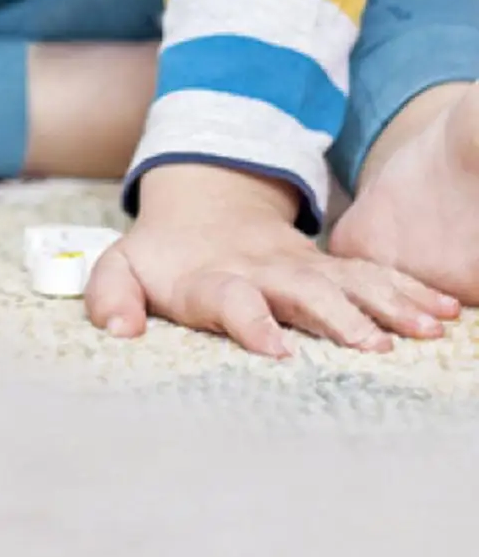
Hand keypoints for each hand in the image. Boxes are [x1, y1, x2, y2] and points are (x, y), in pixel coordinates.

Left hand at [86, 164, 459, 356]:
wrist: (204, 206)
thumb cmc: (160, 256)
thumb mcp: (119, 269)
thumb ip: (110, 298)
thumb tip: (118, 332)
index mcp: (210, 278)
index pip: (230, 299)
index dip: (250, 322)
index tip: (276, 351)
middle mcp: (262, 270)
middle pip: (304, 291)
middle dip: (339, 317)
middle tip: (373, 348)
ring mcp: (301, 266)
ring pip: (350, 281)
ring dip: (388, 304)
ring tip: (426, 329)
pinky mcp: (329, 267)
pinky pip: (375, 275)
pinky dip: (410, 290)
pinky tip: (445, 312)